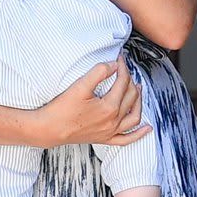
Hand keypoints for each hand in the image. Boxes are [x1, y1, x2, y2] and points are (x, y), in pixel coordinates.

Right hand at [26, 58, 146, 148]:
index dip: (122, 68)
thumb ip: (98, 73)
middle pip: (130, 96)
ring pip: (134, 116)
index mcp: (109, 107)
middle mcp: (113, 121)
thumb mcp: (79, 86)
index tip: (119, 58)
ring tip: (138, 89)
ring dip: (139, 101)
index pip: (122, 82)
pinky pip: (127, 139)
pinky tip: (147, 128)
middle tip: (124, 69)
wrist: (48, 130)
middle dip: (130, 80)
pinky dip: (139, 134)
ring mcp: (110, 131)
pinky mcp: (104, 139)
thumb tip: (114, 65)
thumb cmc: (61, 109)